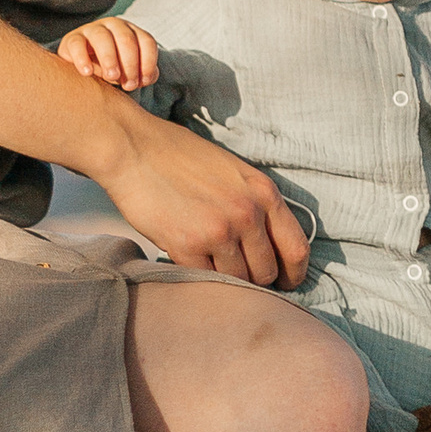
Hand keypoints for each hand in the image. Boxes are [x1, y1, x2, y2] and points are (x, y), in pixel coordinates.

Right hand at [55, 15, 159, 91]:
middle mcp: (114, 26)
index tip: (143, 83)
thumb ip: (140, 75)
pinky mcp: (72, 38)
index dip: (148, 63)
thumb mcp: (128, 71)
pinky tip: (87, 73)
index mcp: (132, 32)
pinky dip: (82, 58)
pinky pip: (77, 44)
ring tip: (112, 77)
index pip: (146, 42)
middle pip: (126, 39)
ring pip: (102, 37)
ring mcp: (92, 29)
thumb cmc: (111, 68)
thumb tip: (146, 79)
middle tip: (128, 85)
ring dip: (110, 58)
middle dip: (130, 64)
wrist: (81, 64)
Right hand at [96, 107, 309, 285]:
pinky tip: (190, 261)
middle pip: (267, 271)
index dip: (294, 273)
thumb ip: (255, 204)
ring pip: (237, 281)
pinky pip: (205, 280)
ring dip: (226, 279)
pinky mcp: (186, 246)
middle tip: (238, 274)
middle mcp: (247, 213)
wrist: (134, 148)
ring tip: (210, 263)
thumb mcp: (234, 173)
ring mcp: (218, 231)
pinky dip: (199, 277)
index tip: (286, 282)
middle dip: (255, 279)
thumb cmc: (181, 157)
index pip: (296, 249)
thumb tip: (269, 245)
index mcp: (264, 192)